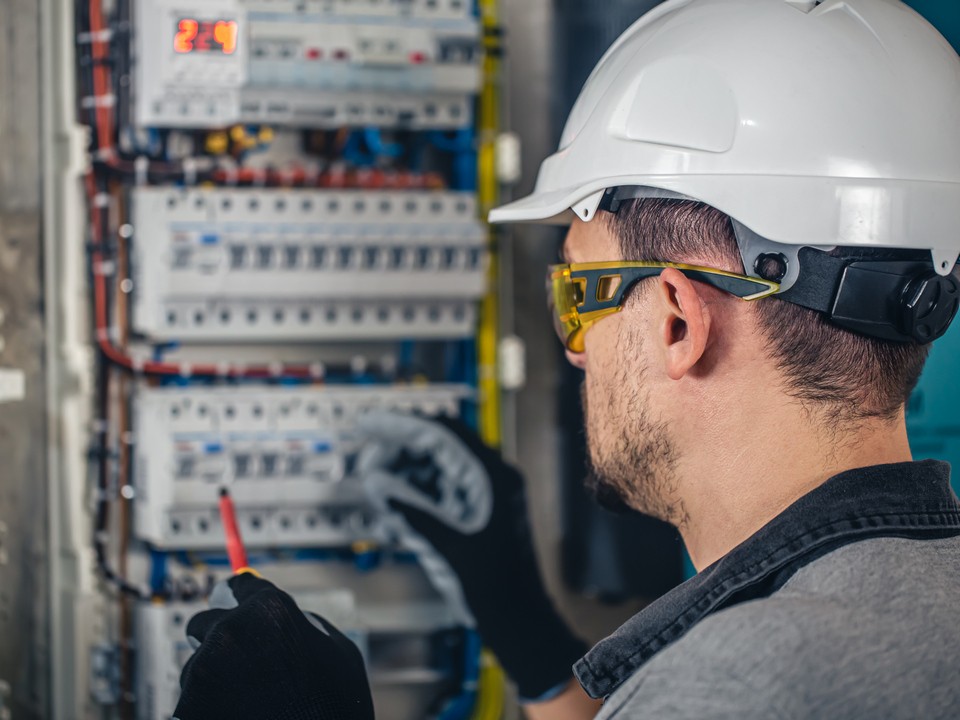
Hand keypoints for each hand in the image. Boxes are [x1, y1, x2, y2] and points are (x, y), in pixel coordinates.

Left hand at [174, 573, 373, 719]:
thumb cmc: (334, 708)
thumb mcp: (338, 652)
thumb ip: (305, 624)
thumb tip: (286, 617)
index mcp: (270, 610)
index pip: (239, 585)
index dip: (240, 596)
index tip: (236, 602)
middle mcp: (230, 631)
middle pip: (204, 620)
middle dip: (218, 637)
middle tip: (240, 662)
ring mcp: (204, 670)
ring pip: (196, 664)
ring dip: (213, 677)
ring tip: (247, 703)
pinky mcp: (187, 706)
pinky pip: (190, 700)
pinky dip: (206, 709)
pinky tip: (237, 717)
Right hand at [357, 413, 586, 700]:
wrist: (522, 620)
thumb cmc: (497, 586)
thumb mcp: (449, 547)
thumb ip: (412, 512)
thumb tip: (377, 483)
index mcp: (493, 476)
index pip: (444, 432)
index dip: (403, 424)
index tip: (371, 423)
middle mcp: (493, 476)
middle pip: (440, 444)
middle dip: (400, 447)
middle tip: (367, 458)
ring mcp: (487, 491)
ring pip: (439, 464)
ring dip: (406, 468)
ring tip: (375, 479)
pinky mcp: (479, 508)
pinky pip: (443, 486)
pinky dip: (418, 488)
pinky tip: (394, 497)